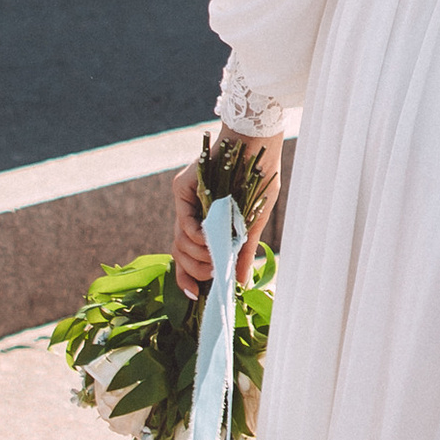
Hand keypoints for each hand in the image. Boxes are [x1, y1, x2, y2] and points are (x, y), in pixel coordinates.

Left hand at [173, 140, 281, 292]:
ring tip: (216, 257)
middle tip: (214, 273)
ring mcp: (185, 202)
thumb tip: (239, 282)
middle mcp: (191, 213)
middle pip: (179, 252)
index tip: (195, 295)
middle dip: (194, 270)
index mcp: (206, 222)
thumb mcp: (253, 221)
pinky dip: (196, 237)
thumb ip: (242, 251)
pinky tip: (210, 238)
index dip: (186, 277)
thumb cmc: (260, 178)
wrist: (259, 144)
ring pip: (179, 242)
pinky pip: (183, 224)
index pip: (187, 255)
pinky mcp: (182, 190)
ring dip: (198, 255)